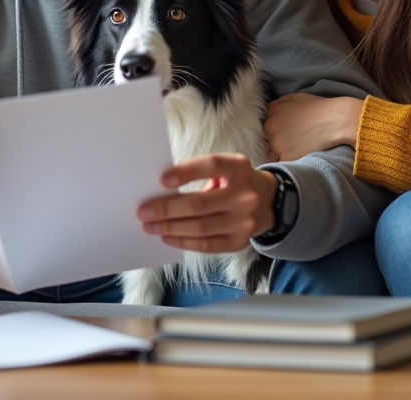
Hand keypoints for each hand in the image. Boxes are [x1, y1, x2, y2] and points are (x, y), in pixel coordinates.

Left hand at [136, 154, 277, 252]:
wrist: (267, 202)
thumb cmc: (234, 181)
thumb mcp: (225, 168)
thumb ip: (199, 173)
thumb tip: (160, 189)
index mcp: (239, 168)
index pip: (212, 166)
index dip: (186, 172)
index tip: (161, 180)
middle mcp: (245, 195)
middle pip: (199, 204)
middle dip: (167, 209)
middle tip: (143, 211)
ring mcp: (244, 222)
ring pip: (200, 228)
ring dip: (169, 228)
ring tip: (150, 226)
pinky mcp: (239, 242)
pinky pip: (206, 245)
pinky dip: (183, 242)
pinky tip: (166, 237)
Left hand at [264, 93, 363, 161]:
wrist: (335, 120)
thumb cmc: (316, 107)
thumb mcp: (292, 98)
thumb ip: (275, 105)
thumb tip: (267, 112)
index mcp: (270, 114)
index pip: (264, 125)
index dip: (273, 128)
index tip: (284, 130)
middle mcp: (270, 128)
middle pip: (265, 139)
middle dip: (275, 140)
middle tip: (291, 139)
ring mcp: (277, 144)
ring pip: (270, 153)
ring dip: (278, 152)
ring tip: (294, 148)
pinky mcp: (287, 157)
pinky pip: (280, 162)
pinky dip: (287, 160)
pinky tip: (298, 154)